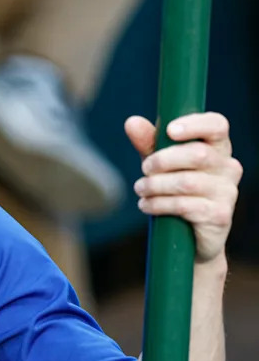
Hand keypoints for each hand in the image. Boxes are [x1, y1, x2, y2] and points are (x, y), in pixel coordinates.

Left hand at [125, 113, 242, 262]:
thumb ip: (148, 143)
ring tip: (140, 189)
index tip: (169, 130)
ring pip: (187, 182)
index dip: (195, 124)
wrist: (189, 239)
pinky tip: (146, 205)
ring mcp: (227, 192)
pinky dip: (159, 204)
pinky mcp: (220, 215)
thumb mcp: (159, 165)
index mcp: (217, 148)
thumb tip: (132, 121)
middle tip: (144, 169)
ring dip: (155, 185)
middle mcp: (228, 167)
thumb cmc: (175, 192)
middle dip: (162, 160)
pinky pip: (185, 205)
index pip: (217, 125)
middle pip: (197, 154)